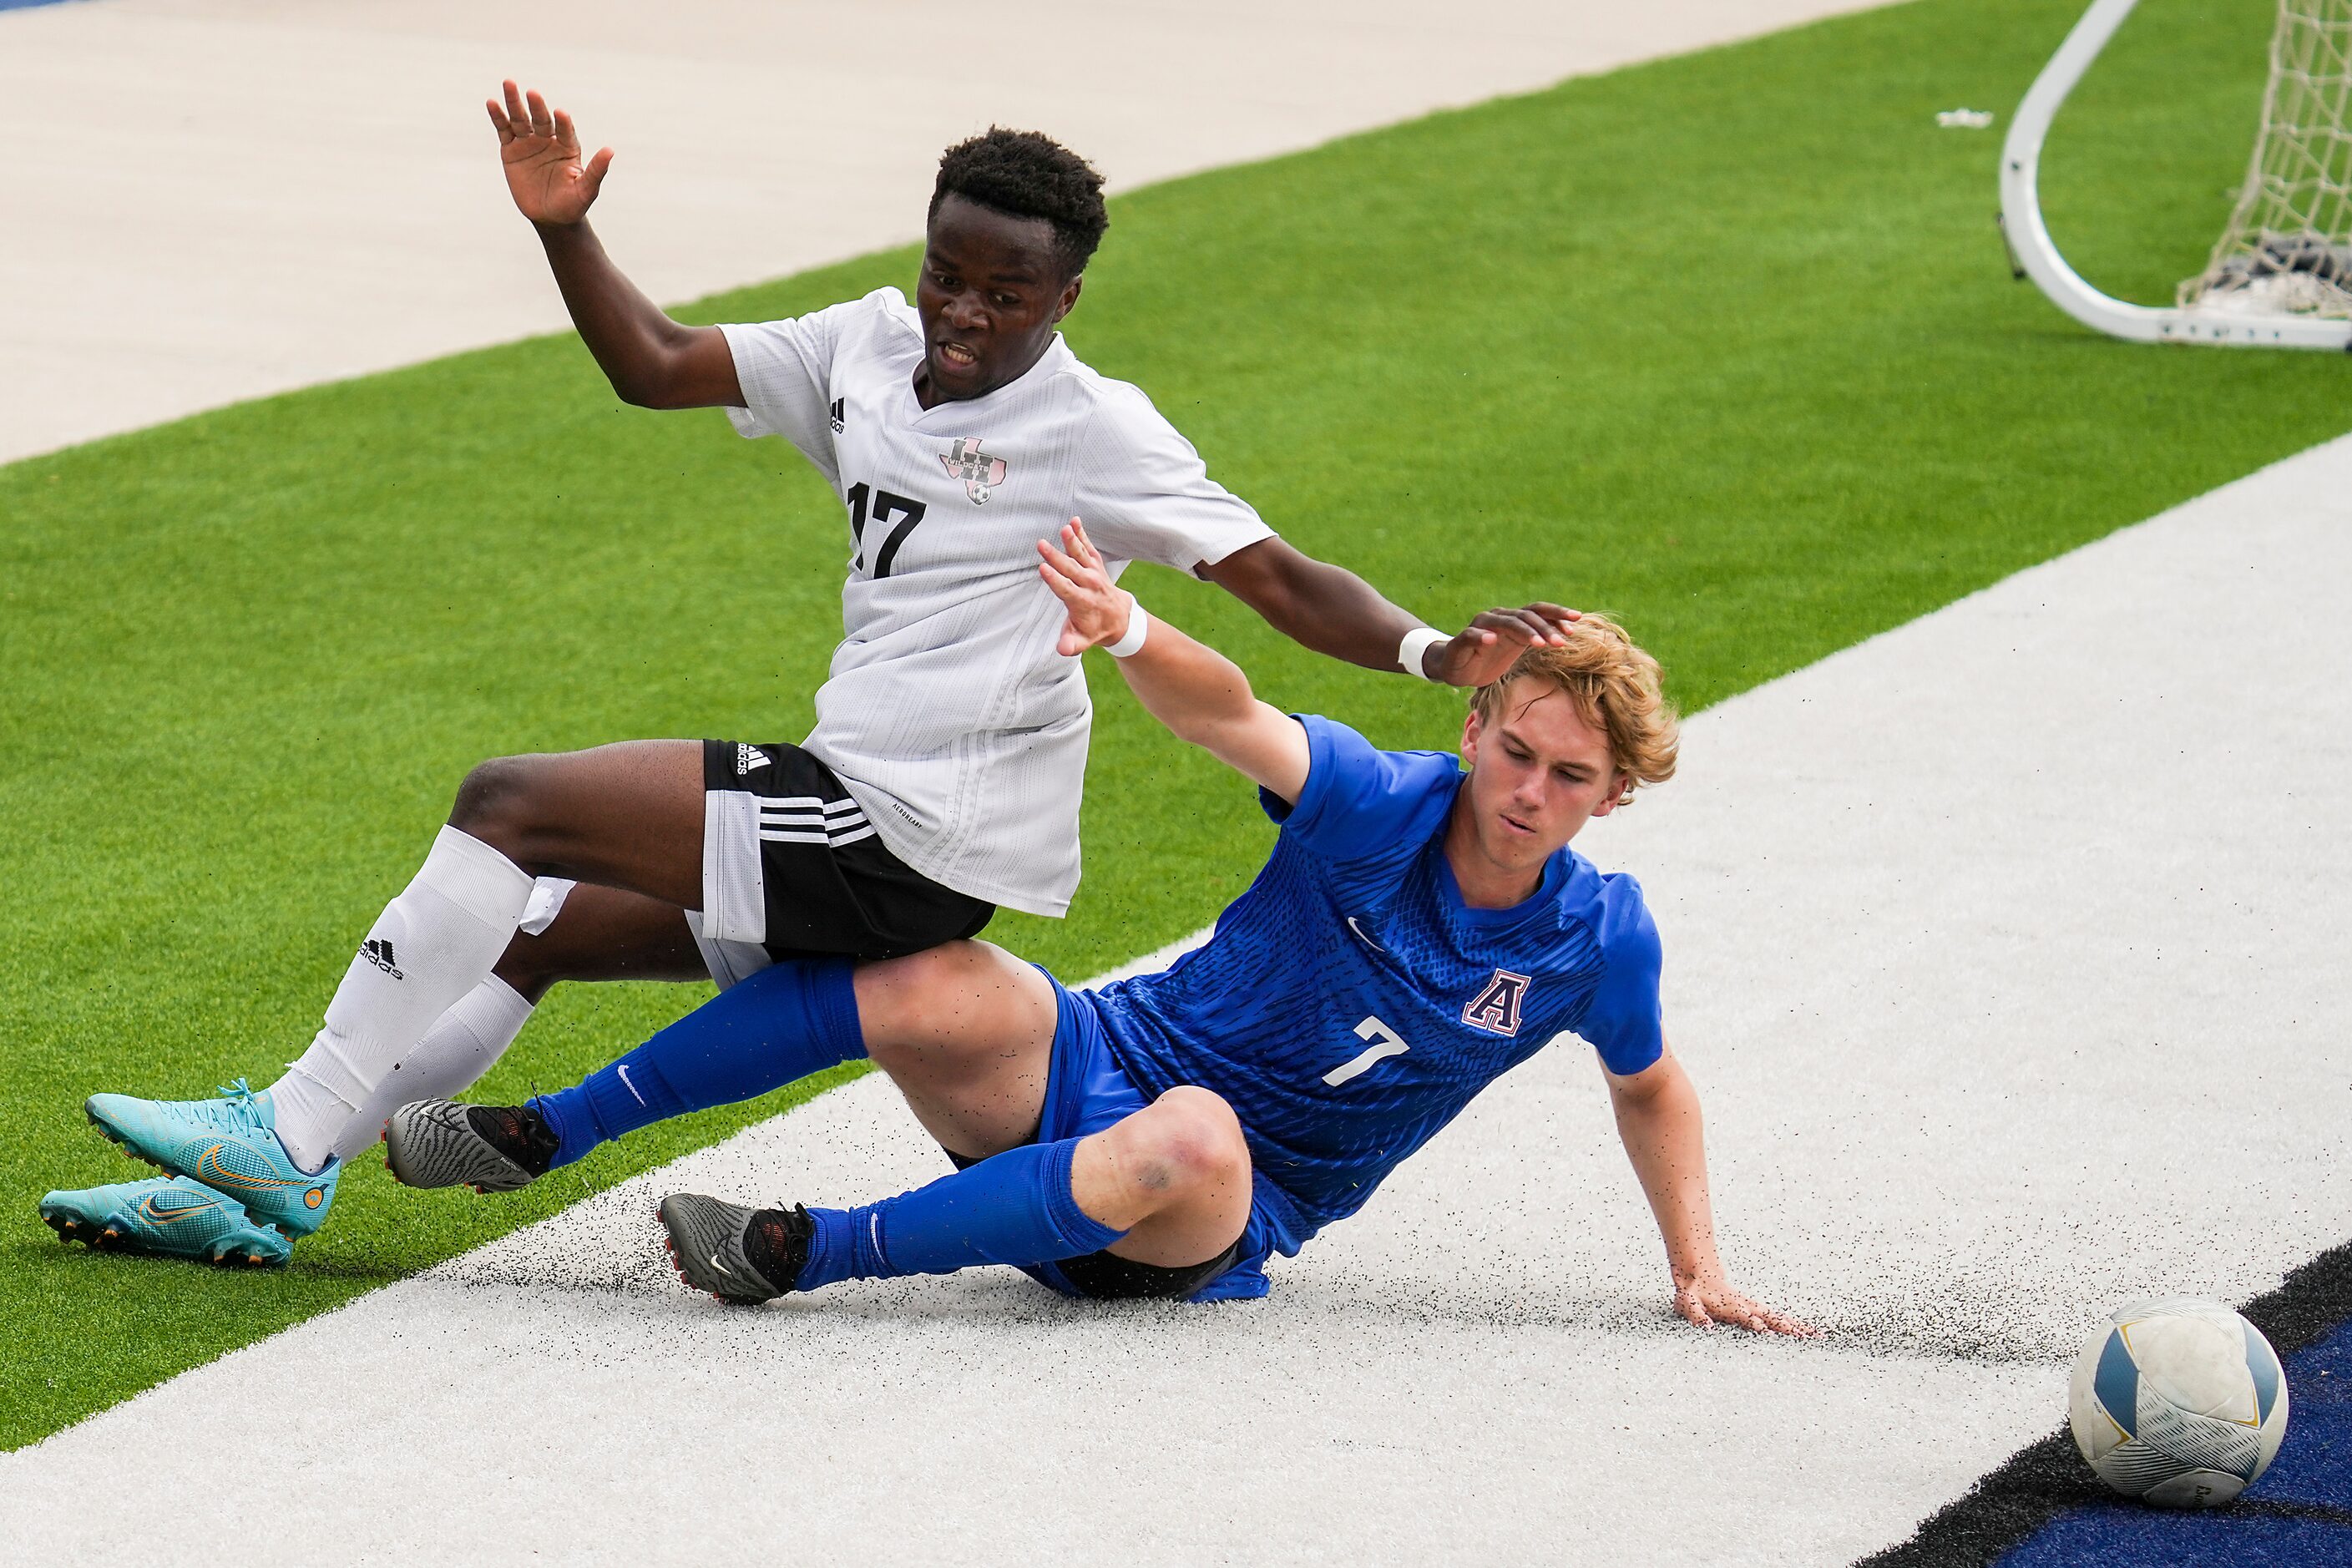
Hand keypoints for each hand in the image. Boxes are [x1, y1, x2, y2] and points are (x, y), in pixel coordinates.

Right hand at [488, 80, 612, 225]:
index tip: (561, 113)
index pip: (565, 130)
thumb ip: (596, 170)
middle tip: (533, 92)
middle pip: (542, 119)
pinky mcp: (511, 149)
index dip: (563, 123)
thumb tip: (610, 150)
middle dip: (537, 106)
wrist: (550, 217)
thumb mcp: (586, 190)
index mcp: (568, 146)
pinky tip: (492, 103)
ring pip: (521, 119)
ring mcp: (529, 142)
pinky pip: (504, 130)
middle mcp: (549, 139)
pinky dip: (498, 117)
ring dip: (514, 102)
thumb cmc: (572, 204)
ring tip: (509, 83)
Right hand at [1036, 519, 1131, 655]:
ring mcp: (1094, 573)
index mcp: (1082, 602)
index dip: (1054, 579)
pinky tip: (1075, 522)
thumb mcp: (1083, 641)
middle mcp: (1090, 585)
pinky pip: (1089, 548)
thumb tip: (1063, 649)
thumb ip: (1072, 644)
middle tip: (1042, 545)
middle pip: (1070, 569)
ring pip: (1081, 556)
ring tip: (1065, 528)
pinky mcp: (1096, 565)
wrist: (1121, 619)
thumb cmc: (1095, 630)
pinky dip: (1083, 535)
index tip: (1043, 568)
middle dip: (1056, 557)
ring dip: (1072, 541)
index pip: (1066, 589)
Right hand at [1426, 603, 1579, 685]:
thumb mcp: (1514, 649)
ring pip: (1506, 623)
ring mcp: (1480, 627)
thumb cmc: (1487, 660)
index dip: (1557, 613)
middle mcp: (1498, 618)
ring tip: (1540, 643)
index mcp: (1513, 620)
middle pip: (1526, 615)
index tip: (1577, 620)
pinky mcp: (1462, 640)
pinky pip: (1472, 635)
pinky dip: (1481, 636)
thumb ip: (1533, 639)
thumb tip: (1565, 635)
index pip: (1538, 611)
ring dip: (1524, 631)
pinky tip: (1491, 640)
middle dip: (1546, 628)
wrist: (1455, 669)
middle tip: (1562, 642)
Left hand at [1673, 1266, 1814, 1337]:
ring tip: (1816, 1336)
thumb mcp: (1687, 1303)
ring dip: (1796, 1326)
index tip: (1771, 1334)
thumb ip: (1695, 1315)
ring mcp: (1753, 1306)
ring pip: (1778, 1316)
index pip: (1747, 1317)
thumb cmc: (1693, 1291)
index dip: (1757, 1325)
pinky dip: (1792, 1323)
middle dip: (1787, 1328)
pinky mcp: (1756, 1307)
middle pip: (1770, 1317)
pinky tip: (1806, 1331)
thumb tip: (1707, 1328)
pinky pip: (1777, 1316)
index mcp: (1731, 1307)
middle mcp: (1746, 1306)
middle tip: (1806, 1338)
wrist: (1699, 1271)